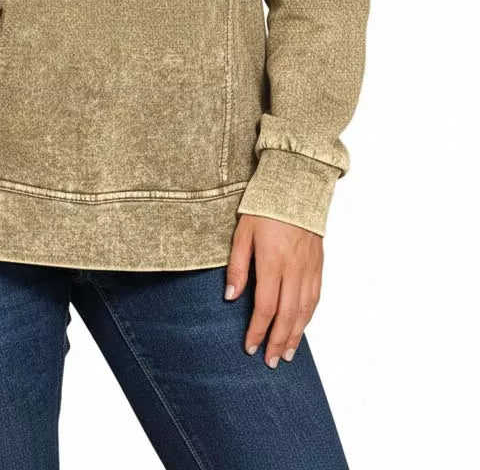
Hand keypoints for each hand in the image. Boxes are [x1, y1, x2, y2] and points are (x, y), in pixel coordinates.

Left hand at [224, 213, 322, 367]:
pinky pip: (315, 297)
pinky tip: (301, 327)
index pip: (265, 307)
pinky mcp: (318, 265)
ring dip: (296, 335)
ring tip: (288, 353)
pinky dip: (308, 316)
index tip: (250, 346)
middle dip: (278, 341)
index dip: (258, 330)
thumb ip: (237, 265)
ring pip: (304, 310)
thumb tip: (231, 297)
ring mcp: (309, 268)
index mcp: (272, 262)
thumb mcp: (242, 232)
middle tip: (271, 362)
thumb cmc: (264, 207)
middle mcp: (294, 269)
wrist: (296, 187)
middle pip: (287, 315)